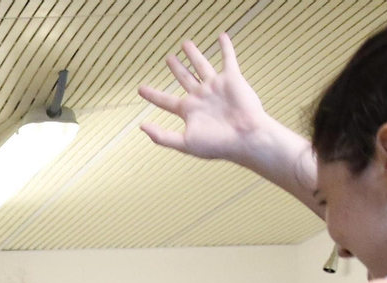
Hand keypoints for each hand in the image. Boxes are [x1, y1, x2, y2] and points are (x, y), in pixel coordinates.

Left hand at [138, 34, 274, 164]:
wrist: (245, 137)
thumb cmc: (217, 144)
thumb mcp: (185, 143)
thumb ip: (162, 136)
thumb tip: (142, 126)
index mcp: (189, 111)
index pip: (166, 101)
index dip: (153, 94)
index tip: (141, 88)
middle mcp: (201, 97)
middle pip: (185, 78)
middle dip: (176, 68)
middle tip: (168, 58)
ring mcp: (216, 87)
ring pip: (202, 66)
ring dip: (194, 54)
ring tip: (186, 43)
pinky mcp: (232, 79)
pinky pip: (228, 59)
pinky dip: (226, 47)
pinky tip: (222, 36)